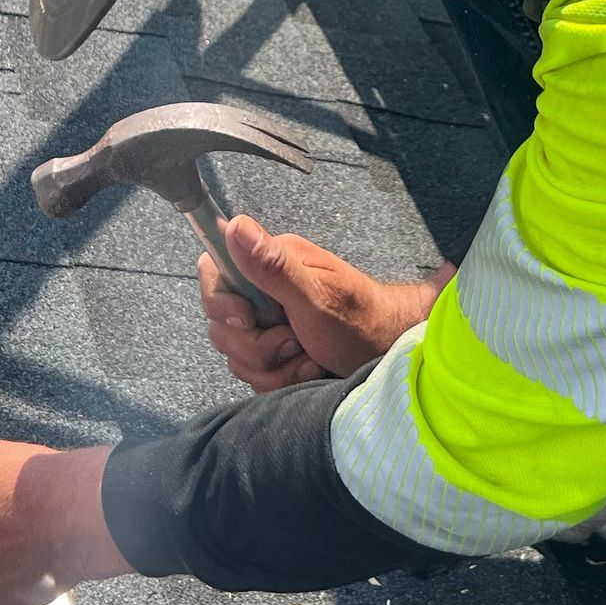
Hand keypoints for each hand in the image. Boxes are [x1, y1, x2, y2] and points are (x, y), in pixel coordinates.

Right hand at [197, 213, 451, 392]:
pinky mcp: (274, 353)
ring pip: (237, 355)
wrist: (391, 357)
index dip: (222, 305)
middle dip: (257, 346)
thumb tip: (235, 225)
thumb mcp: (316, 296)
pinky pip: (254, 374)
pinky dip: (281, 380)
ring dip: (274, 367)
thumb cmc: (361, 321)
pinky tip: (309, 371)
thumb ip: (272, 266)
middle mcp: (265, 291)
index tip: (249, 320)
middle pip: (222, 325)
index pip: (214, 276)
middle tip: (295, 343)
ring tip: (309, 359)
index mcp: (272, 264)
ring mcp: (269, 324)